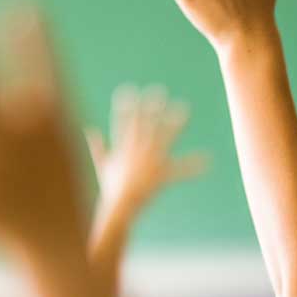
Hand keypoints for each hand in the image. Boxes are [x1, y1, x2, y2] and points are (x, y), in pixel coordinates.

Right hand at [88, 85, 204, 216]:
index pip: (124, 122)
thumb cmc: (110, 188)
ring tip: (184, 109)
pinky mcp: (161, 175)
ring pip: (164, 138)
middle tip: (158, 91)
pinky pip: (180, 170)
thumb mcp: (102, 165)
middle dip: (152, 108)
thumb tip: (89, 130)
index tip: (129, 90)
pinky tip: (207, 160)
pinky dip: (193, 165)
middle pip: (146, 125)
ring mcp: (150, 162)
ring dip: (174, 123)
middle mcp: (137, 151)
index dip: (126, 105)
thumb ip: (97, 147)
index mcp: (124, 148)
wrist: (118, 206)